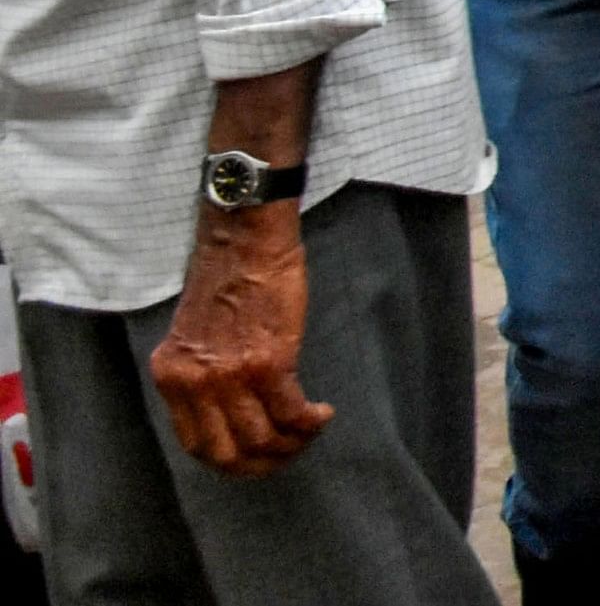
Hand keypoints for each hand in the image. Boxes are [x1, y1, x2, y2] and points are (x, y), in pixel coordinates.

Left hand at [148, 210, 332, 477]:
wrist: (244, 241)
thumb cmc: (226, 279)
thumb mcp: (192, 334)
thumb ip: (201, 373)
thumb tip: (227, 410)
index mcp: (172, 377)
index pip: (196, 445)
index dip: (231, 461)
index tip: (257, 457)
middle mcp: (195, 383)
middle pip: (229, 453)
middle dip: (264, 464)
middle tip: (288, 453)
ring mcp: (231, 376)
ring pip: (263, 439)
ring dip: (293, 444)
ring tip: (310, 429)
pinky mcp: (269, 362)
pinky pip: (292, 413)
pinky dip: (311, 423)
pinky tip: (322, 413)